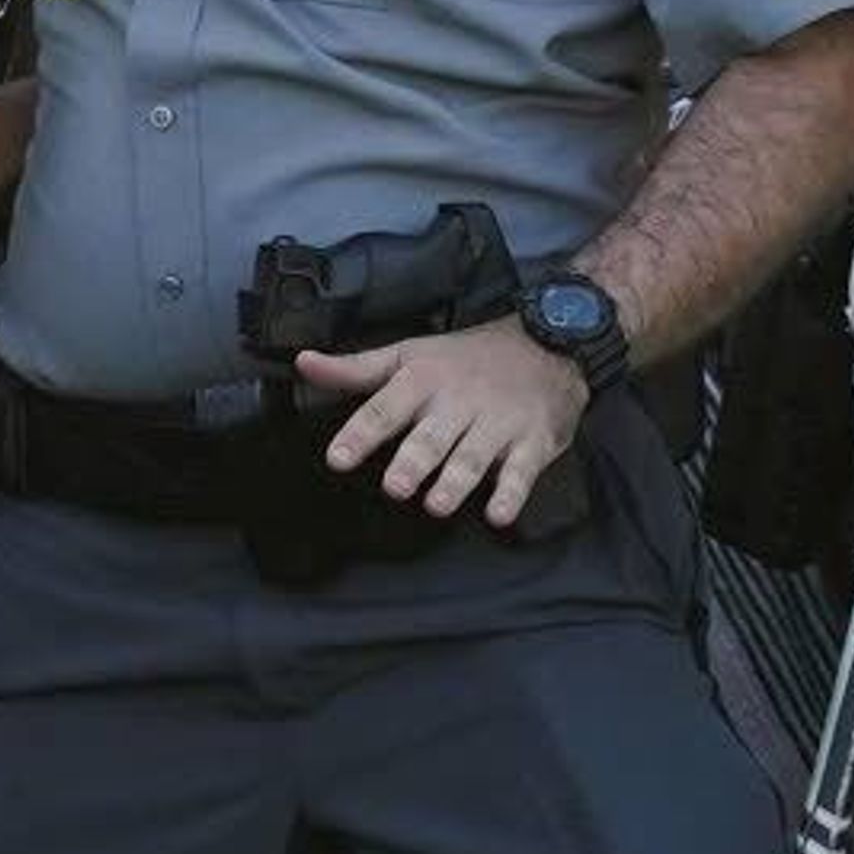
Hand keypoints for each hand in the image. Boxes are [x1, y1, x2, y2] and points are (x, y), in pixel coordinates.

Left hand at [299, 313, 587, 526]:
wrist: (551, 340)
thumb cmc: (467, 358)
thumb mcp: (410, 354)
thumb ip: (356, 368)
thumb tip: (303, 362)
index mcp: (424, 380)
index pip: (387, 407)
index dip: (362, 432)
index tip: (338, 459)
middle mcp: (459, 401)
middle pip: (432, 436)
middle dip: (415, 460)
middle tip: (396, 485)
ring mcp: (499, 421)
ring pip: (474, 455)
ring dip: (456, 480)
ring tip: (437, 504)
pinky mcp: (533, 440)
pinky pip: (522, 470)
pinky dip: (512, 493)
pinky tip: (498, 514)